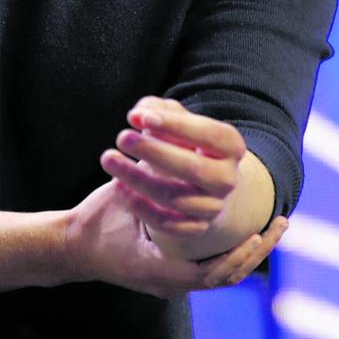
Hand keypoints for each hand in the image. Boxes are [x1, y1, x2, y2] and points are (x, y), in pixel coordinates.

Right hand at [65, 178, 287, 298]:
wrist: (70, 247)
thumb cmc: (93, 225)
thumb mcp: (120, 200)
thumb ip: (148, 186)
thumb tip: (174, 158)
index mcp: (160, 272)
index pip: (213, 273)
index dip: (240, 254)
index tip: (259, 233)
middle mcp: (169, 283)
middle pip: (225, 277)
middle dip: (254, 252)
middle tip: (279, 225)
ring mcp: (169, 282)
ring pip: (220, 275)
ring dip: (245, 253)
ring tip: (269, 228)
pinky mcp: (167, 273)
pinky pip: (206, 268)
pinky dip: (226, 252)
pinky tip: (240, 233)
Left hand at [100, 96, 246, 237]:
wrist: (199, 184)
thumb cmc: (182, 143)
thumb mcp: (174, 121)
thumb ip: (157, 110)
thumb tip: (138, 116)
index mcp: (231, 147)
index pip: (210, 134)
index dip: (175, 125)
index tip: (138, 118)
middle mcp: (226, 179)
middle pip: (194, 169)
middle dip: (155, 152)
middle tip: (122, 137)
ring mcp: (212, 207)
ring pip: (174, 197)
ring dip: (137, 178)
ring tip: (108, 158)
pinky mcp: (194, 228)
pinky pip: (165, 222)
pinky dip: (138, 206)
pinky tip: (117, 186)